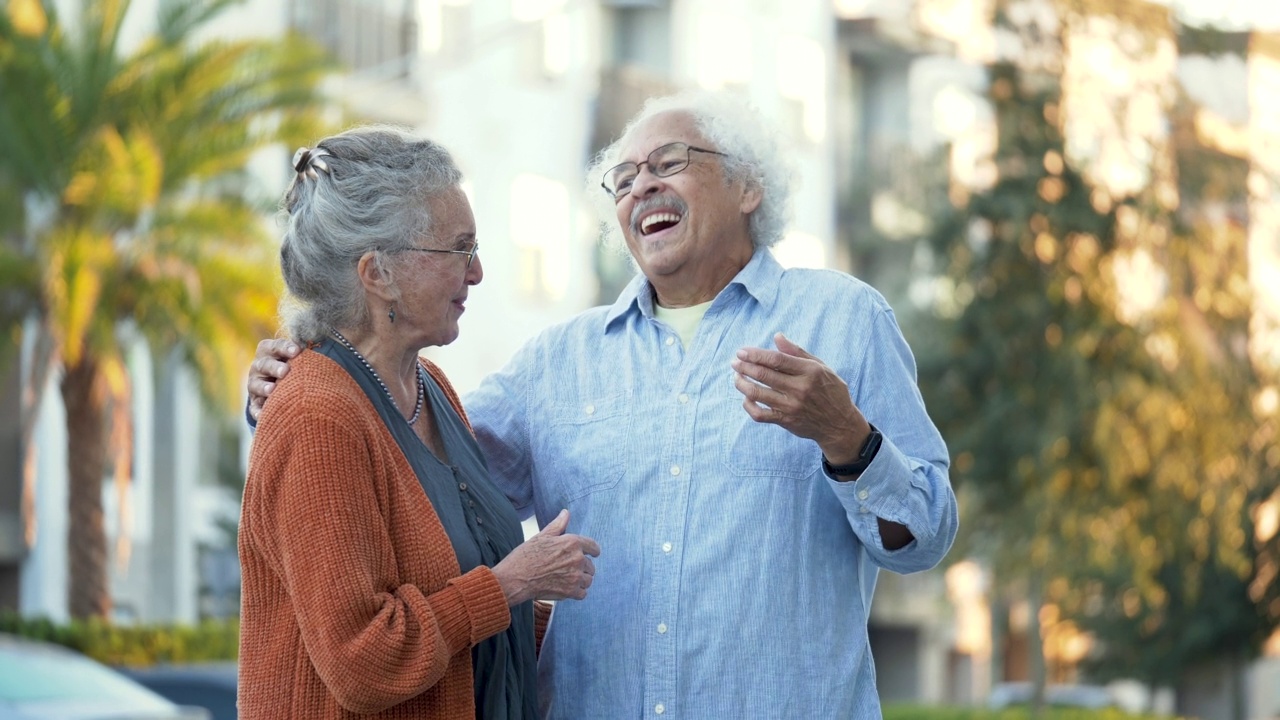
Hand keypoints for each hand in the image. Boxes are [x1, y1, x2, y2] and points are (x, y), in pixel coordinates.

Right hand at [248, 338, 301, 420]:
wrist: (278, 382)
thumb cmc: (295, 365)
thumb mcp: (297, 357)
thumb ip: (305, 355)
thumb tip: (328, 354)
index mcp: (269, 350)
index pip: (275, 346)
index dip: (285, 348)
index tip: (297, 351)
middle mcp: (259, 366)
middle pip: (265, 364)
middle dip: (275, 367)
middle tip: (285, 371)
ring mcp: (255, 384)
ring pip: (256, 385)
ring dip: (264, 387)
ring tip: (272, 390)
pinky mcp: (255, 402)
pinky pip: (254, 408)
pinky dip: (258, 411)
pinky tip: (263, 415)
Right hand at [492, 510, 600, 604]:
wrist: (516, 578)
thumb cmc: (526, 556)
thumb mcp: (542, 536)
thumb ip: (558, 525)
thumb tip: (566, 512)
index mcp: (572, 543)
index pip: (594, 547)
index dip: (593, 551)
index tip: (592, 554)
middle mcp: (577, 559)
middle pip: (590, 565)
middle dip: (582, 567)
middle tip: (568, 569)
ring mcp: (575, 576)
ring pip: (588, 580)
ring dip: (581, 580)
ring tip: (567, 579)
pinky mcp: (570, 591)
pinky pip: (583, 593)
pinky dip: (576, 592)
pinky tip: (566, 588)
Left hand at [730, 332, 868, 464]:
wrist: (839, 424)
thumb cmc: (830, 391)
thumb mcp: (821, 367)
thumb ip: (798, 352)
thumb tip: (777, 336)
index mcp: (809, 372)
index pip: (776, 359)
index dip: (756, 354)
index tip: (741, 351)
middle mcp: (800, 389)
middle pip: (764, 375)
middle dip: (744, 366)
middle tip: (734, 362)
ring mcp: (791, 406)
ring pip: (758, 394)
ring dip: (742, 383)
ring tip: (736, 377)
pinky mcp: (786, 420)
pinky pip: (760, 414)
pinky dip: (748, 406)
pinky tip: (746, 398)